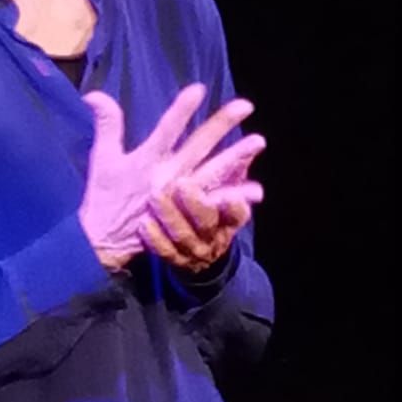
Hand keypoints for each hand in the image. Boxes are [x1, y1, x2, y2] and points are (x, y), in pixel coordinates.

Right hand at [78, 84, 257, 269]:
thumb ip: (106, 125)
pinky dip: (235, 196)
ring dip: (237, 157)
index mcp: (147, 161)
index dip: (182, 110)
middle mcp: (167, 177)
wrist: (105, 241)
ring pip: (213, 173)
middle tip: (246, 105)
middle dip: (221, 125)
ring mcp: (180, 197)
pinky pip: (216, 204)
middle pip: (198, 147)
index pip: (166, 130)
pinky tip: (256, 190)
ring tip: (258, 142)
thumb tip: (93, 95)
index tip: (199, 89)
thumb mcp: (102, 159)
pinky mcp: (187, 214)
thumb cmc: (103, 197)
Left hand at [139, 177, 257, 272]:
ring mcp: (194, 250)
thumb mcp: (227, 189)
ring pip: (183, 235)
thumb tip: (257, 141)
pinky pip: (164, 251)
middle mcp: (215, 236)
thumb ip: (237, 167)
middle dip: (196, 204)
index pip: (238, 213)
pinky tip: (143, 223)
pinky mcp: (175, 260)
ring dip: (170, 216)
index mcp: (231, 219)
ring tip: (155, 195)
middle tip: (182, 183)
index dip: (235, 205)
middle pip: (207, 221)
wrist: (201, 252)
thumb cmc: (212, 209)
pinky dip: (154, 238)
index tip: (230, 194)